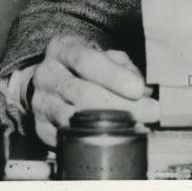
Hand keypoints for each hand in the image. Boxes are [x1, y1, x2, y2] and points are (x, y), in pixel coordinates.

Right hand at [30, 35, 158, 146]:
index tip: (138, 89)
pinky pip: (67, 138)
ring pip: (74, 119)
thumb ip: (123, 66)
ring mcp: (41, 103)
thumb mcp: (103, 55)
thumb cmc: (84, 66)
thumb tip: (140, 88)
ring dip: (110, 126)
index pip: (87, 61)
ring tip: (137, 126)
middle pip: (82, 93)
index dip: (114, 76)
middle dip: (120, 105)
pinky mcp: (40, 128)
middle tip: (150, 112)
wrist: (49, 81)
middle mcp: (47, 75)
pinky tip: (115, 139)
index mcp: (63, 49)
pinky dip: (92, 140)